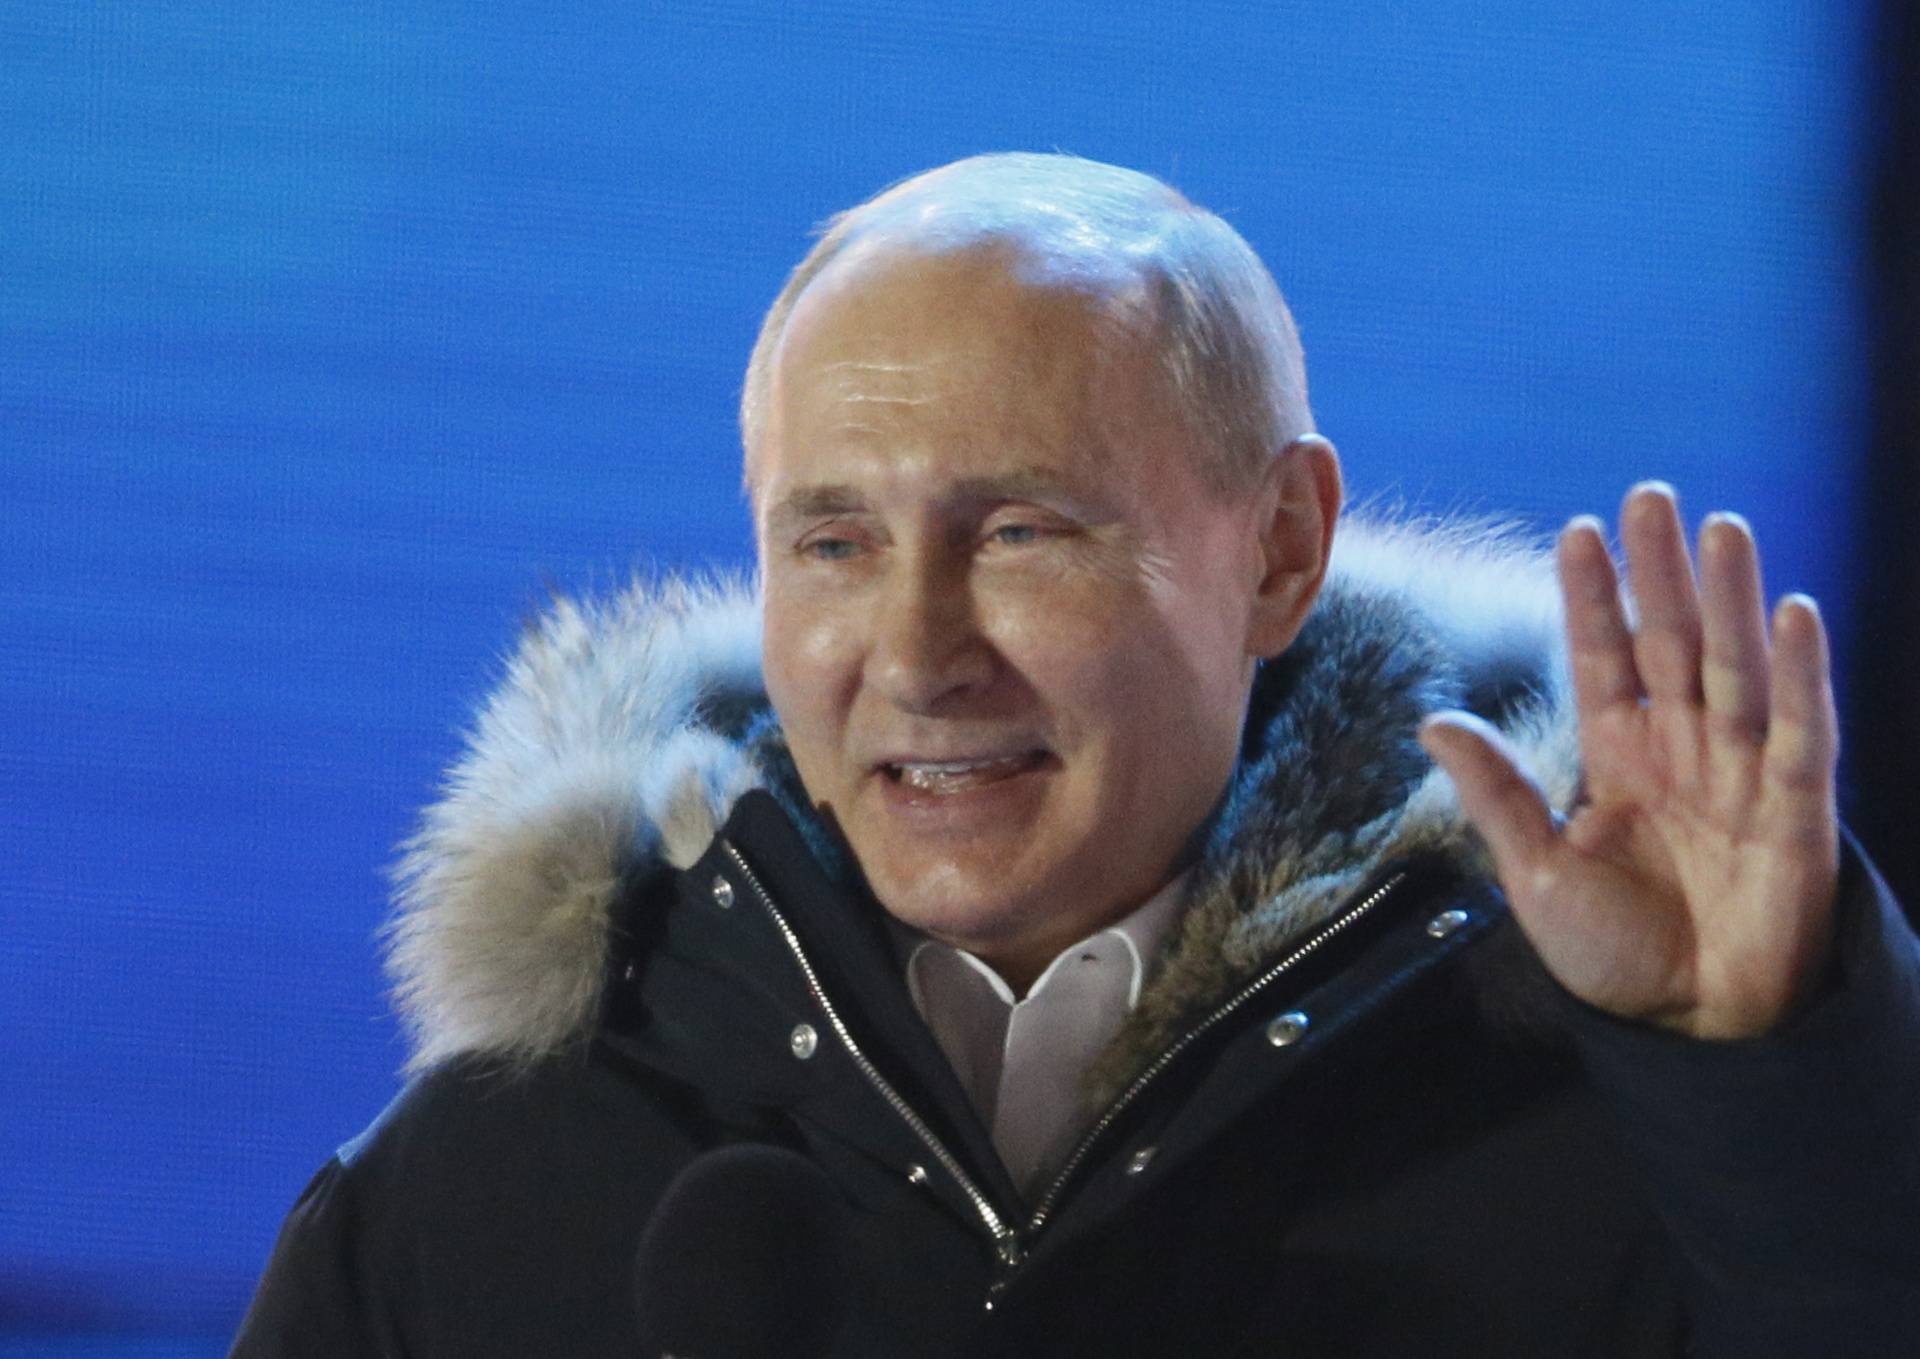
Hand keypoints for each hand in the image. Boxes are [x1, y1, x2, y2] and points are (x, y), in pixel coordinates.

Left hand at [1419, 483, 1839, 1038]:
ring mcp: (1743, 775)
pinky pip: (1803, 733)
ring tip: (1721, 527)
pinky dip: (1800, 676)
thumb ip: (1497, 795)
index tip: (1576, 531)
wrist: (1690, 1030)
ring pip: (1737, 669)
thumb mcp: (1537, 873)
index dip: (1592, 598)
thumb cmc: (1613, 954)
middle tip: (1650, 495)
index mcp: (1618, 759)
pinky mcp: (1797, 813)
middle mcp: (1683, 751)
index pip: (1602, 660)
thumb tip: (1432, 720)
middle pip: (1673, 644)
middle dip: (1661, 572)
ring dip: (1730, 599)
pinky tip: (1790, 614)